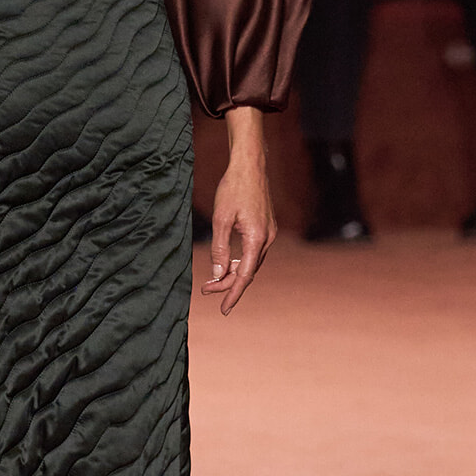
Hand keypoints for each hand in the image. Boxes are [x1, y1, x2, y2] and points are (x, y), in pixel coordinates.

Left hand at [200, 109, 276, 315]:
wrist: (250, 166)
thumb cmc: (233, 189)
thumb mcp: (221, 219)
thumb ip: (219, 248)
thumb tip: (217, 273)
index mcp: (256, 239)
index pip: (244, 275)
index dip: (232, 293)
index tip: (223, 309)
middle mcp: (267, 239)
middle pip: (248, 272)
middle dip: (228, 284)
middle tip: (206, 290)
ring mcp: (268, 234)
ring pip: (251, 263)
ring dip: (233, 273)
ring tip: (212, 280)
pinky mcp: (265, 228)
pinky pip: (253, 253)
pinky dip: (239, 261)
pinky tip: (225, 263)